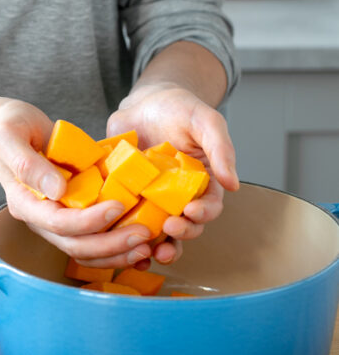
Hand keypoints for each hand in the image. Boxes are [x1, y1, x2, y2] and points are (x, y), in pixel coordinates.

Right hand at [0, 100, 159, 267]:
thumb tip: (58, 190)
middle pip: (75, 246)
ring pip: (86, 250)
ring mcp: (56, 218)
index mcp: (24, 203)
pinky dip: (116, 245)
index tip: (117, 205)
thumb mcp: (10, 136)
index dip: (89, 220)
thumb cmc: (9, 126)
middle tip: (144, 236)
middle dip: (111, 245)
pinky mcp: (72, 213)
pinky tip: (139, 241)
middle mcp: (41, 217)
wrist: (13, 126)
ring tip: (146, 246)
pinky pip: (94, 238)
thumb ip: (27, 164)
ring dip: (117, 253)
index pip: (58, 223)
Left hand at [103, 81, 239, 265]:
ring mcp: (152, 199)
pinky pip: (127, 221)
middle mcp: (178, 196)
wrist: (144, 101)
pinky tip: (120, 247)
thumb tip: (233, 185)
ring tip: (148, 253)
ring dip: (156, 247)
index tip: (192, 212)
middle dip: (181, 233)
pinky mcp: (128, 197)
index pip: (209, 206)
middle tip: (170, 228)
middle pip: (185, 225)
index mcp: (202, 182)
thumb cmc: (179, 108)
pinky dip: (124, 238)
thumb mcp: (205, 121)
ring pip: (158, 232)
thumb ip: (221, 149)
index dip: (203, 214)